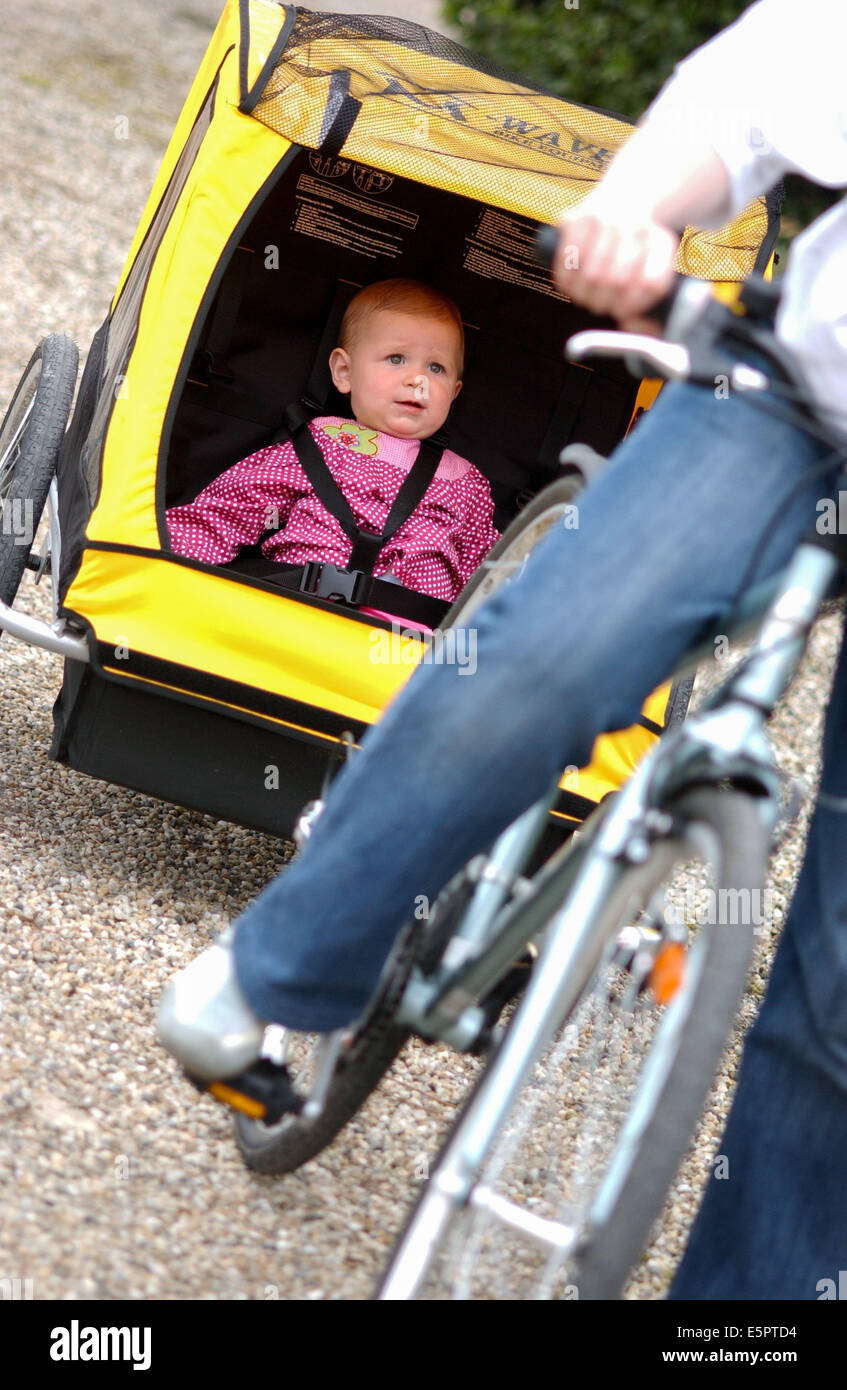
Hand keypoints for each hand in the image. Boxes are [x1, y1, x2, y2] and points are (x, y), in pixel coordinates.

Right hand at [553, 206, 678, 331]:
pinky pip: (567, 262)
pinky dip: (566, 280)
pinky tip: (572, 282)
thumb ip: (650, 309)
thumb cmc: (634, 250)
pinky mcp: (577, 217)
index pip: (651, 284)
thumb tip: (631, 327)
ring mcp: (606, 219)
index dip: (634, 306)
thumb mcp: (653, 272)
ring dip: (584, 295)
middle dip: (604, 303)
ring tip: (587, 294)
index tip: (625, 311)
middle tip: (602, 304)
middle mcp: (636, 226)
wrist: (620, 199)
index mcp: (661, 241)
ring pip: (590, 276)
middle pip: (616, 283)